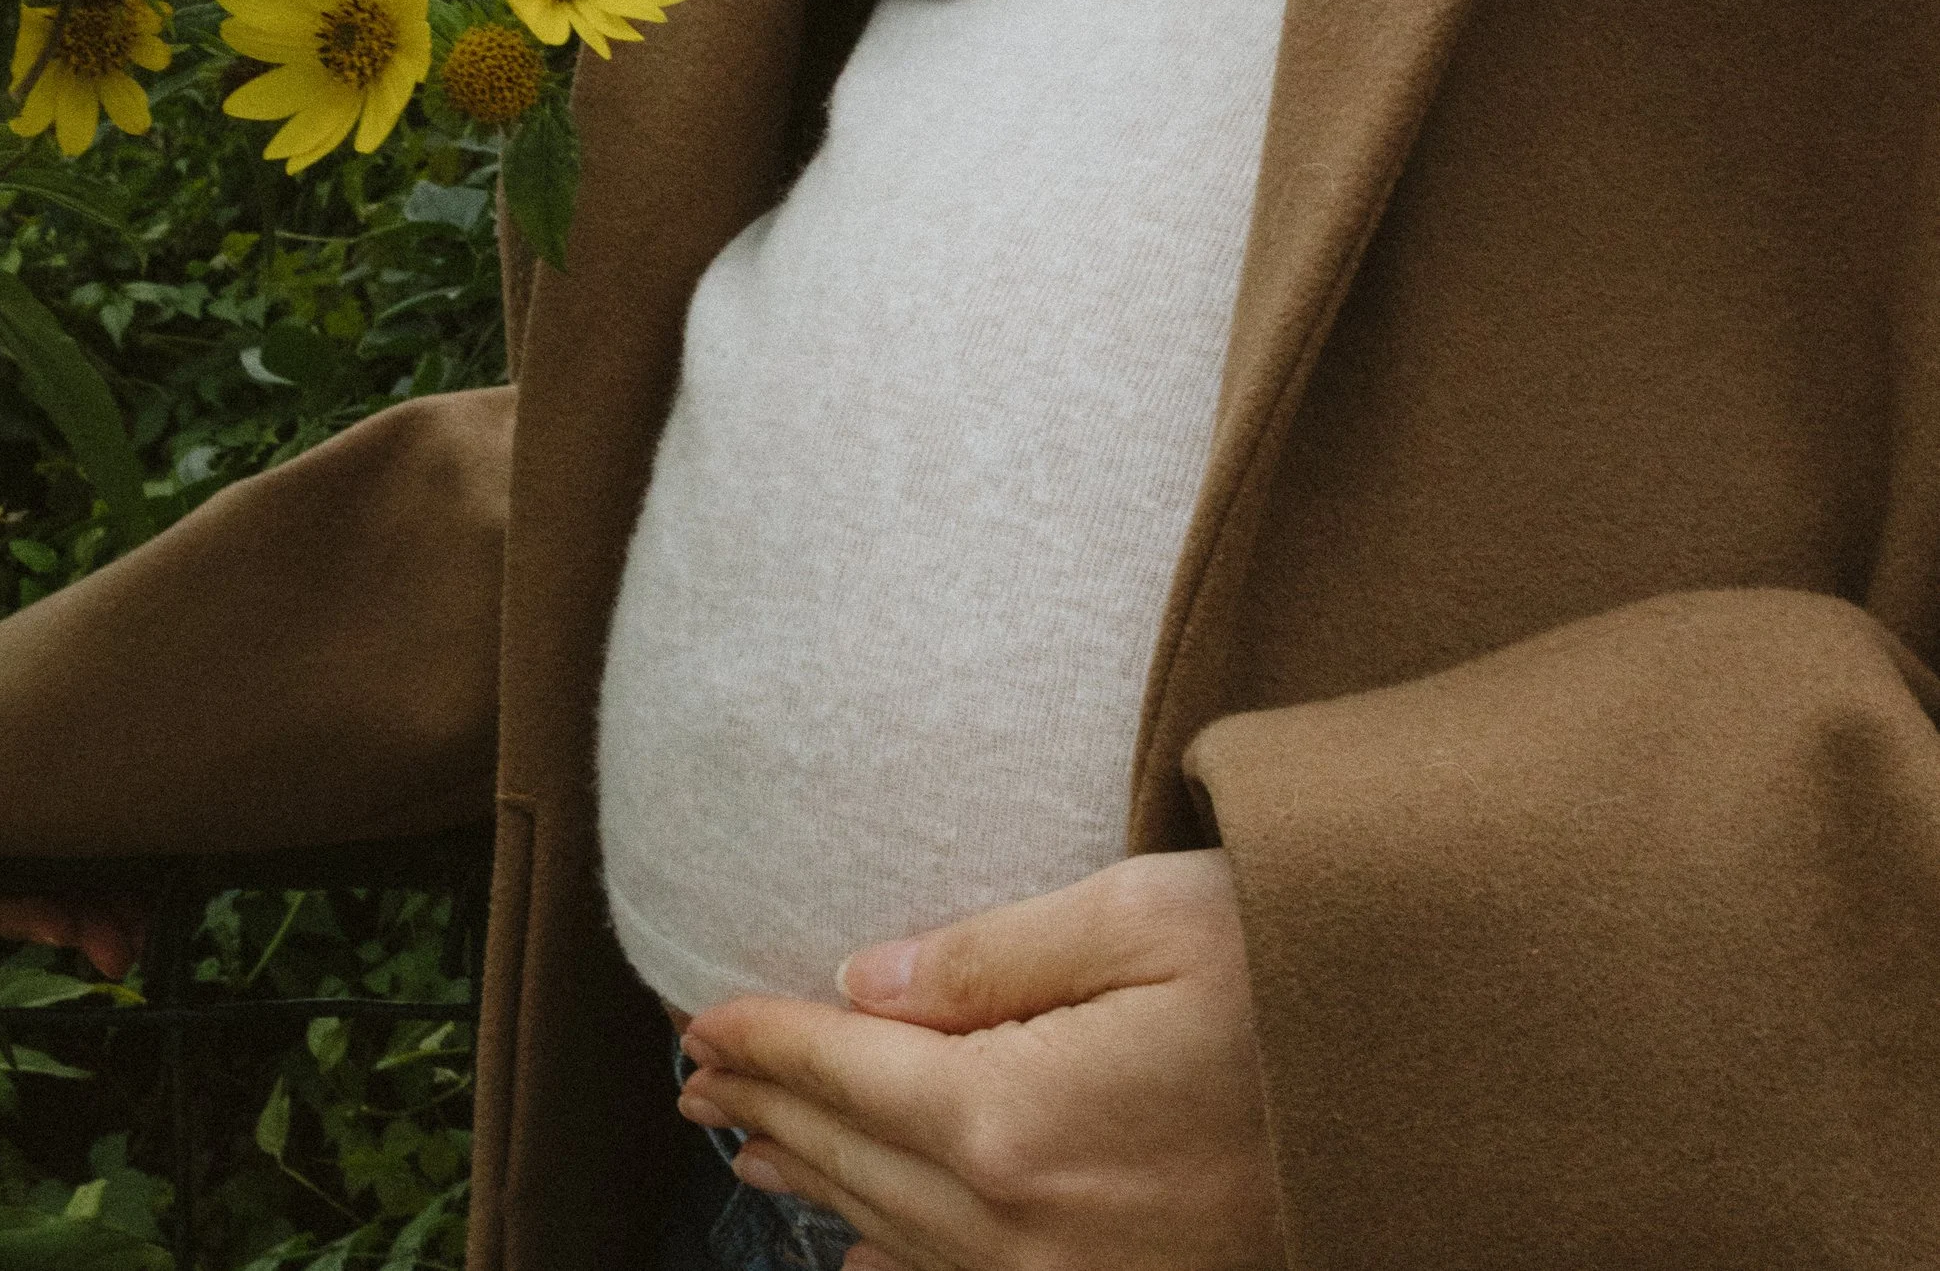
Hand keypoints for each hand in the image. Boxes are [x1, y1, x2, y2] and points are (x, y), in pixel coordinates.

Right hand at [0, 705, 148, 979]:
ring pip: (61, 845)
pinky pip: (115, 831)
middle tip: (70, 940)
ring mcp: (80, 745)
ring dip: (87, 911)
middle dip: (30, 905)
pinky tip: (146, 921)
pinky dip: (126, 884)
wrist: (198, 668)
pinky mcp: (141, 762)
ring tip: (121, 946)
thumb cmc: (60, 725)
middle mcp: (14, 729)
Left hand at [678, 850, 1282, 1270]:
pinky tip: (862, 1249)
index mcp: (1013, 1115)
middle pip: (852, 1160)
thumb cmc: (1309, 978)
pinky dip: (897, 1260)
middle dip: (767, 1110)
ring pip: (897, 1234)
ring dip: (815, 1183)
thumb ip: (986, 956)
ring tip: (749, 1145)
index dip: (761, 1038)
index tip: (699, 1019)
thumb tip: (864, 982)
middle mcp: (1025, 1224)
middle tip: (699, 1078)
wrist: (1457, 1094)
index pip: (841, 1070)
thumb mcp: (1144, 920)